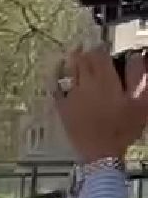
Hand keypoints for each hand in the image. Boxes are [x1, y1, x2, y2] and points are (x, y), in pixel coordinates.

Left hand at [55, 47, 147, 164]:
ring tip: (74, 55)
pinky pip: (57, 90)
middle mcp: (85, 85)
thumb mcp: (141, 101)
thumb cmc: (124, 128)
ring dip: (72, 62)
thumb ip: (139, 76)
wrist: (101, 153)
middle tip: (87, 47)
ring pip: (69, 73)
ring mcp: (71, 97)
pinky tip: (58, 76)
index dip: (100, 47)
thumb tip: (138, 57)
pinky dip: (58, 80)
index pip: (99, 55)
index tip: (102, 44)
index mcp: (105, 80)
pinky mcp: (63, 109)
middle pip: (82, 62)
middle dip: (85, 52)